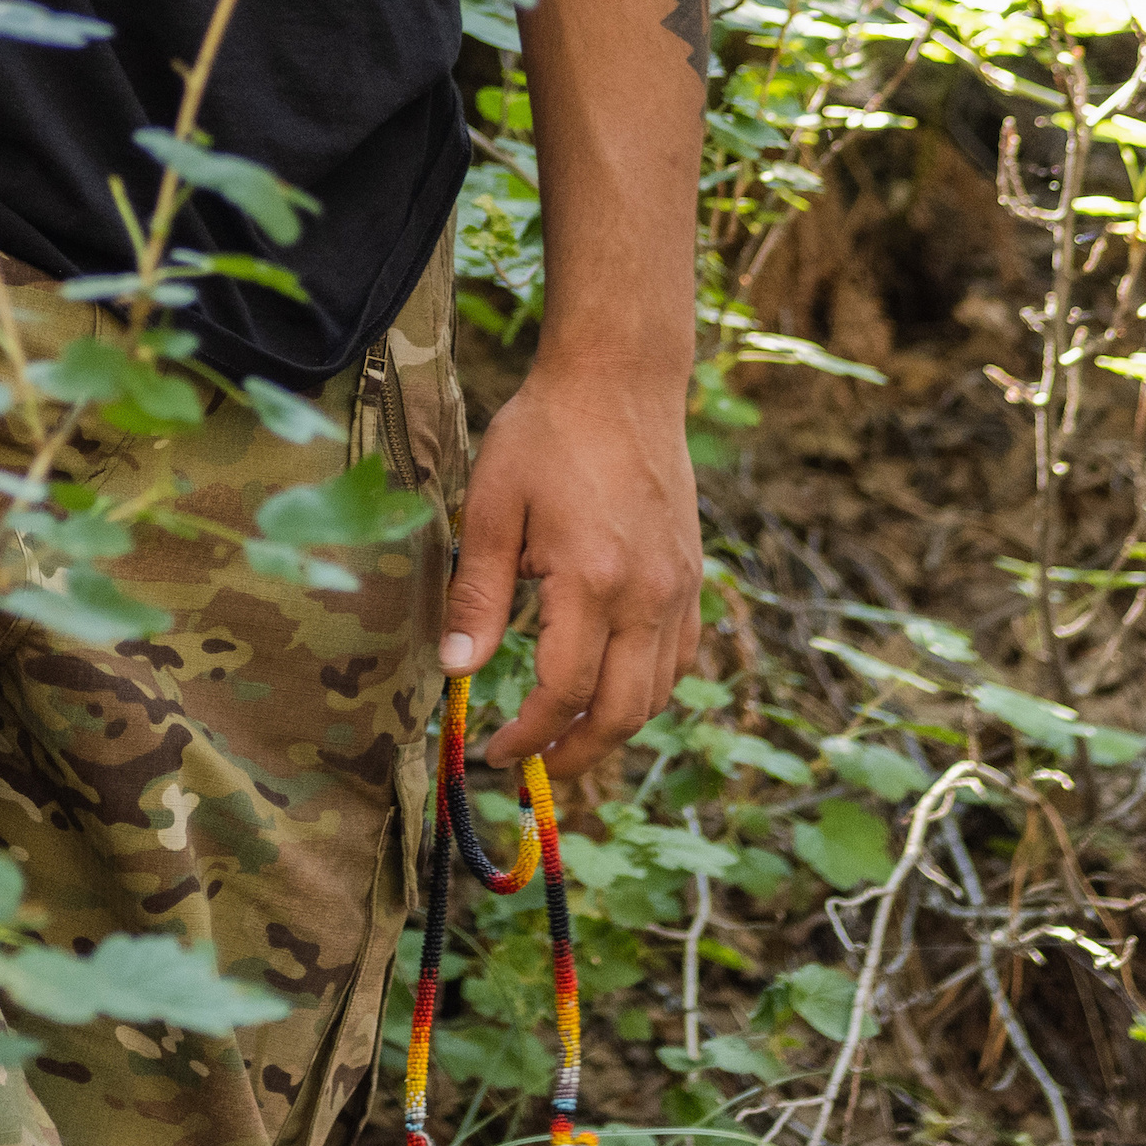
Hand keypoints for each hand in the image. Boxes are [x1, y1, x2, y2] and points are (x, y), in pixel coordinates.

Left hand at [444, 352, 698, 808]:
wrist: (620, 379)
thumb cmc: (547, 434)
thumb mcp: (492, 507)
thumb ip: (477, 595)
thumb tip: (455, 669)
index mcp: (594, 581)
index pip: (564, 693)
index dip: (527, 736)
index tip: (491, 752)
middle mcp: (648, 594)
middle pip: (623, 713)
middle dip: (575, 755)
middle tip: (530, 765)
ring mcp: (679, 587)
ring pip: (659, 693)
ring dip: (612, 729)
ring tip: (564, 737)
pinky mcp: (690, 575)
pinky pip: (679, 657)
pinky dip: (646, 689)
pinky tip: (609, 687)